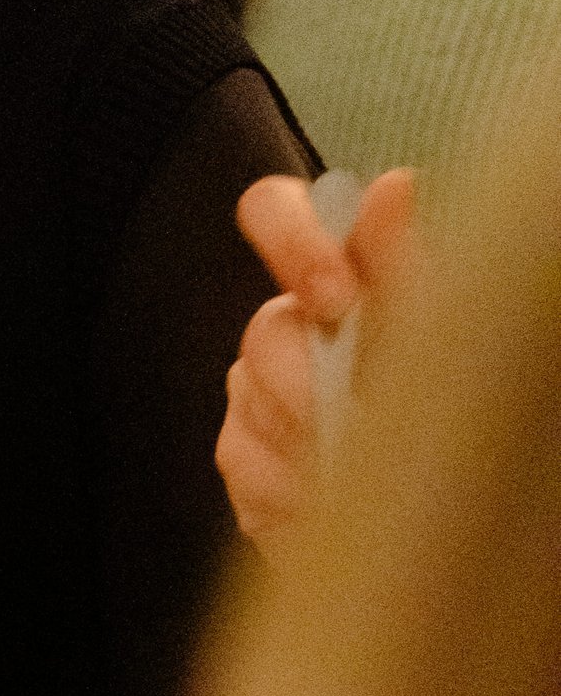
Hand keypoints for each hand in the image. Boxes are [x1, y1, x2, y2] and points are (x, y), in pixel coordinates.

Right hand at [218, 169, 415, 552]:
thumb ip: (404, 264)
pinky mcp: (243, 453)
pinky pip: (242, 460)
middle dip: (312, 381)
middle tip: (360, 418)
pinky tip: (325, 496)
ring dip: (310, 442)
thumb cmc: (454, 412)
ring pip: (251, 400)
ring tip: (358, 467)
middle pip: (265, 327)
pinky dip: (289, 488)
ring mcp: (260, 389)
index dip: (292, 243)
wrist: (447, 510)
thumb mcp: (437, 330)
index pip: (276, 212)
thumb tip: (393, 185)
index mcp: (341, 276)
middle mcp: (294, 325)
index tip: (336, 299)